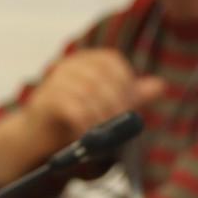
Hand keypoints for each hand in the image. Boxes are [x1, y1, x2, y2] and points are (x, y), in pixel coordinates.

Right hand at [25, 48, 164, 142]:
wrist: (37, 137)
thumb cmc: (75, 118)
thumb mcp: (107, 104)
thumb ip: (131, 95)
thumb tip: (160, 85)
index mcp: (87, 60)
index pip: (112, 61)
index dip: (124, 82)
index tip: (129, 106)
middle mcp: (70, 65)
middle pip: (101, 77)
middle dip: (115, 102)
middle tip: (119, 125)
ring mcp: (55, 80)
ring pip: (88, 92)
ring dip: (102, 116)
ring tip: (105, 135)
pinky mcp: (45, 100)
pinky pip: (73, 108)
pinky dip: (86, 125)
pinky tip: (89, 136)